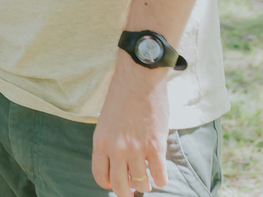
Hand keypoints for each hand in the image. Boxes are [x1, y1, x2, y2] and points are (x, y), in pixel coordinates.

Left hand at [92, 52, 170, 195]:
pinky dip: (162, 179)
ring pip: (141, 184)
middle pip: (120, 186)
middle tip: (134, 188)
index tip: (116, 182)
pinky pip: (160, 176)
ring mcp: (136, 149)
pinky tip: (161, 173)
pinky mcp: (156, 146)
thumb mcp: (106, 120)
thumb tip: (118, 161)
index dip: (109, 183)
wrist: (139, 78)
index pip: (100, 176)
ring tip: (148, 178)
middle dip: (127, 191)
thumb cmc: (122, 95)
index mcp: (100, 141)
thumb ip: (110, 141)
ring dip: (146, 184)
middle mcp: (116, 149)